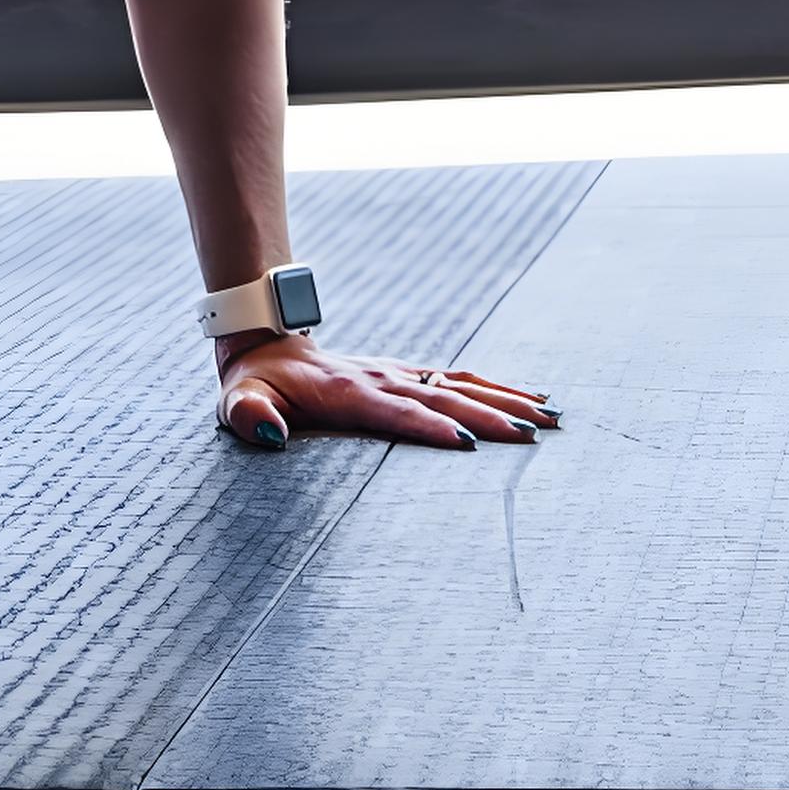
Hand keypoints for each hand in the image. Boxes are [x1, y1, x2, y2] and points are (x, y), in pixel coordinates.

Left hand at [213, 333, 554, 450]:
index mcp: (346, 392)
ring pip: (461, 384)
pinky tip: (530, 398)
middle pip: (443, 398)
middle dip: (488, 417)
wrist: (264, 345)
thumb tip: (267, 432)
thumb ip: (249, 417)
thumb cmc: (254, 386)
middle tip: (533, 436)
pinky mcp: (406, 373)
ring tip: (550, 416)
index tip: (467, 444)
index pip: (396, 412)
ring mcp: (397, 373)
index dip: (429, 427)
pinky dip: (496, 387)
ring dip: (505, 399)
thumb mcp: (238, 403)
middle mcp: (381, 378)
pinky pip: (458, 378)